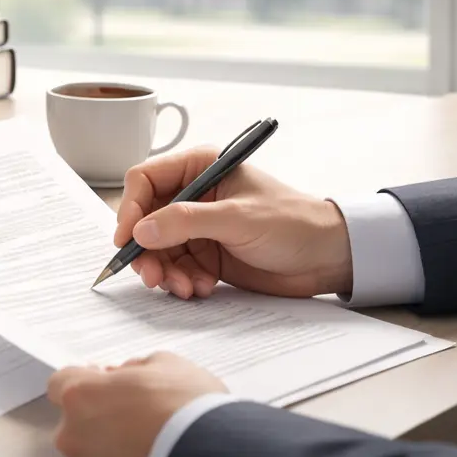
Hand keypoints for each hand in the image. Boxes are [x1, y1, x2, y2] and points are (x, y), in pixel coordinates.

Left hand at [48, 353, 227, 456]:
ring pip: (88, 448)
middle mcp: (73, 432)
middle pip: (73, 418)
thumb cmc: (187, 409)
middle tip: (132, 411)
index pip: (60, 383)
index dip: (84, 381)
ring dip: (107, 442)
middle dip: (97, 413)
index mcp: (81, 393)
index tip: (102, 382)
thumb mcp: (166, 364)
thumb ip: (135, 366)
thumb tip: (126, 374)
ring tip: (144, 439)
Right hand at [114, 145, 352, 299]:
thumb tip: (141, 231)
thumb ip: (187, 222)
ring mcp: (199, 227)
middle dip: (146, 250)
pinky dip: (182, 282)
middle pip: (146, 220)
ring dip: (164, 272)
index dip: (131, 209)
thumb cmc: (293, 222)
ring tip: (183, 288)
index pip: (146, 181)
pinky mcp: (206, 255)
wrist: (329, 258)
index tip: (127, 239)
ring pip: (158, 249)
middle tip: (151, 276)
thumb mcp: (238, 218)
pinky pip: (176, 269)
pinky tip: (201, 289)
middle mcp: (194, 195)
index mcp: (200, 168)